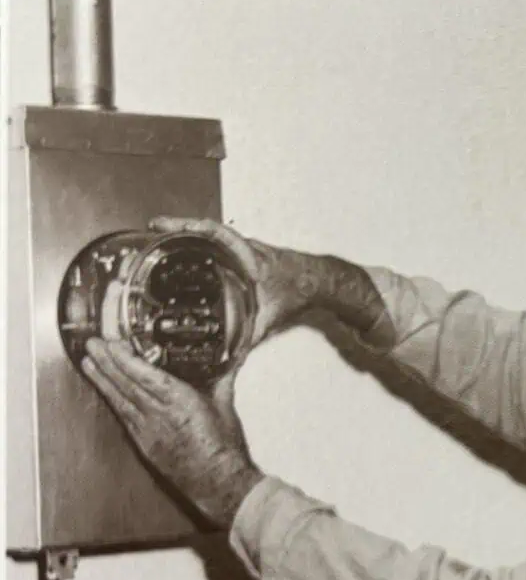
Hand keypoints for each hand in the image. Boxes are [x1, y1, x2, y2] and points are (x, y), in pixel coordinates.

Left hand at [82, 339, 264, 527]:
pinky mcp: (145, 445)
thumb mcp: (225, 409)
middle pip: (127, 384)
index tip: (112, 343)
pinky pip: (125, 419)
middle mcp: (160, 414)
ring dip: (102, 381)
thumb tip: (226, 367)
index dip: (125, 358)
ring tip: (88, 364)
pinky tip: (106, 393)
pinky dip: (113, 402)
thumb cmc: (224, 450)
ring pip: (121, 400)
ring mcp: (149, 431)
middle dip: (106, 362)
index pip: (145, 374)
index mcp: (181, 401)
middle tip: (91, 346)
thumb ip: (221, 382)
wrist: (219, 483)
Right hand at [149, 216, 311, 345]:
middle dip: (178, 227)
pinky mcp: (246, 252)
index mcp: (248, 257)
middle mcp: (244, 247)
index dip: (185, 227)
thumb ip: (250, 335)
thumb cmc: (299, 290)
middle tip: (154, 227)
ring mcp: (245, 247)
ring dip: (190, 233)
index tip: (162, 225)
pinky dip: (203, 242)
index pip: (214, 233)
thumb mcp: (271, 316)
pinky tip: (190, 249)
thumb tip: (232, 354)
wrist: (317, 281)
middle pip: (206, 230)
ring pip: (213, 235)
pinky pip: (220, 242)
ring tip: (164, 235)